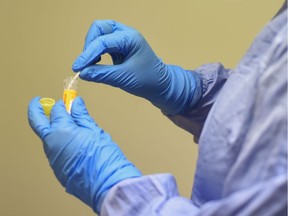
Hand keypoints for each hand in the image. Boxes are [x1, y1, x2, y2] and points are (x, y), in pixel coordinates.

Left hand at [28, 97, 140, 212]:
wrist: (105, 183)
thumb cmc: (102, 156)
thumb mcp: (94, 131)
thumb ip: (82, 116)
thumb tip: (76, 102)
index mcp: (61, 130)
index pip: (56, 111)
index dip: (62, 104)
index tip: (68, 101)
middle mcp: (51, 143)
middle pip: (38, 122)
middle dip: (36, 109)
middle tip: (38, 101)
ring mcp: (52, 157)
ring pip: (47, 138)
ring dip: (52, 129)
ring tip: (68, 126)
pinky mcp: (56, 167)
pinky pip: (54, 150)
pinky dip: (59, 143)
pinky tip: (72, 143)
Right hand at [72, 20, 201, 114]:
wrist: (161, 85)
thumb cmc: (148, 80)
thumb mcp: (124, 78)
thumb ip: (102, 75)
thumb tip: (82, 73)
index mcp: (130, 38)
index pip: (103, 41)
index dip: (88, 54)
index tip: (77, 68)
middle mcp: (126, 34)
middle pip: (99, 28)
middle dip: (89, 45)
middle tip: (85, 64)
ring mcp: (123, 39)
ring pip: (100, 33)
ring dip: (92, 47)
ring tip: (91, 64)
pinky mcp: (120, 46)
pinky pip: (103, 43)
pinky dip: (96, 51)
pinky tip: (97, 63)